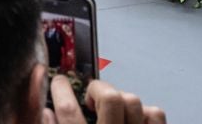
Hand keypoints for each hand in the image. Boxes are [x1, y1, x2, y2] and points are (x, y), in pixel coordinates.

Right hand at [45, 77, 163, 123]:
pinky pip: (155, 113)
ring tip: (113, 111)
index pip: (68, 109)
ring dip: (121, 101)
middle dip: (98, 90)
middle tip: (91, 98)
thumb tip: (46, 112)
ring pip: (133, 101)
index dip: (60, 88)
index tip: (60, 81)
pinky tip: (134, 120)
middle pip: (110, 98)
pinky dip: (145, 113)